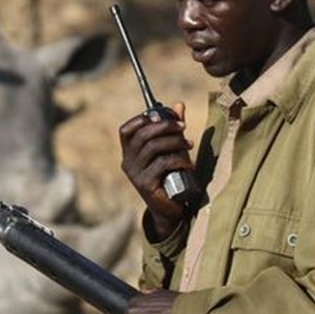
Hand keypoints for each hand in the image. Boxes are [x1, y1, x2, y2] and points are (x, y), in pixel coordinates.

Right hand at [119, 102, 193, 238]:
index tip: (159, 114)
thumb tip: (179, 104)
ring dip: (175, 142)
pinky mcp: (145, 184)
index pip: (126, 130)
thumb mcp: (171, 149)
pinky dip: (178, 159)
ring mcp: (135, 174)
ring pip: (153, 147)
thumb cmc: (170, 176)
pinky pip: (162, 163)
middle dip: (164, 126)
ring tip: (189, 144)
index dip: (140, 119)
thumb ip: (173, 129)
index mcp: (129, 153)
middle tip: (182, 127)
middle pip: (142, 135)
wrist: (169, 209)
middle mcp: (128, 162)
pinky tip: (188, 162)